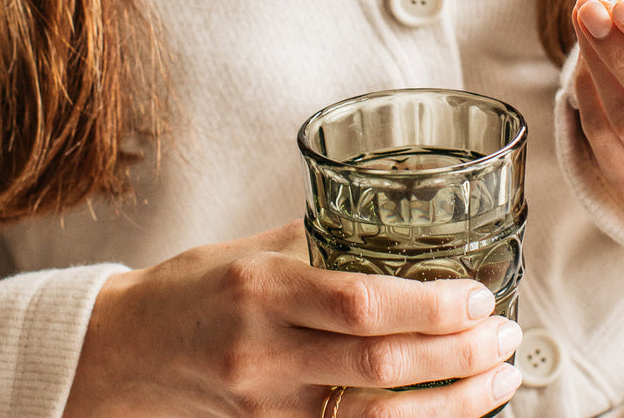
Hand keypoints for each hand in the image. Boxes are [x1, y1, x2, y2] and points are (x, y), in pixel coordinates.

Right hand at [63, 222, 521, 416]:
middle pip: (380, 364)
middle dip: (459, 355)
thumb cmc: (189, 292)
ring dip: (452, 403)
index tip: (478, 296)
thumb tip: (396, 224)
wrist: (119, 352)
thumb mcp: (249, 250)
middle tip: (505, 335)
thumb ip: (321, 241)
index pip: (360, 301)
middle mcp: (265, 351)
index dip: (431, 304)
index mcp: (263, 288)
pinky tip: (449, 410)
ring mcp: (268, 404)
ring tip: (499, 379)